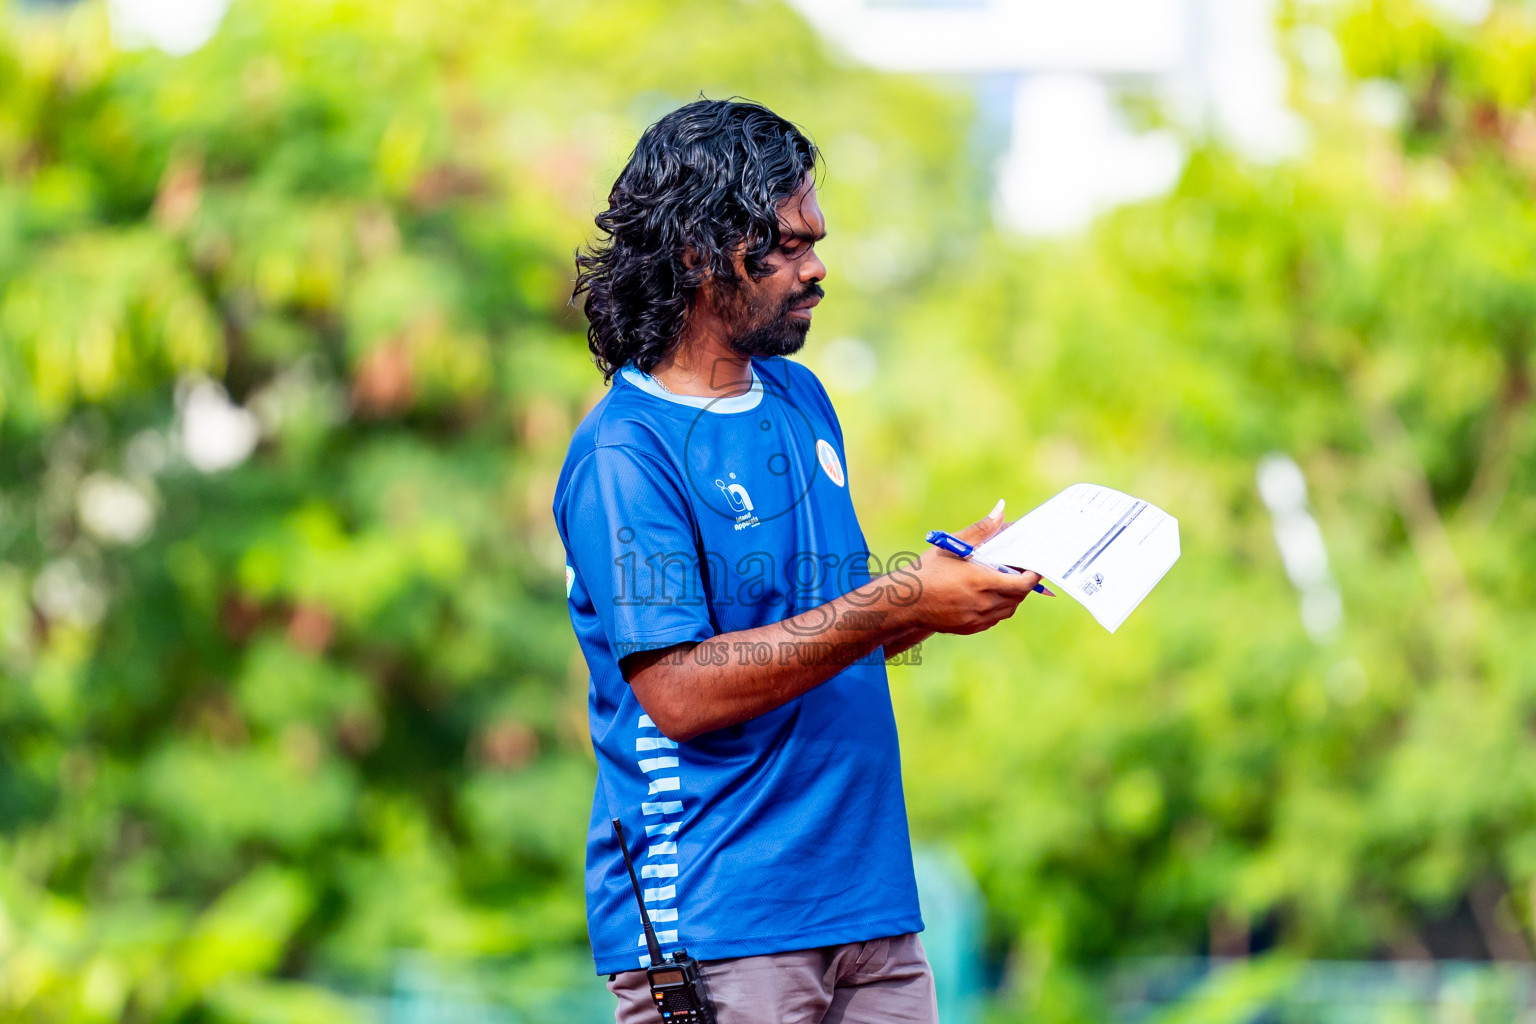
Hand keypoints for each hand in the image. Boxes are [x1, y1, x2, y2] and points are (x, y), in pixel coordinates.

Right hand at [905, 500, 1042, 634]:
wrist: (904, 602)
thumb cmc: (928, 570)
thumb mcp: (953, 545)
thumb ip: (981, 529)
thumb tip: (1001, 510)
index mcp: (982, 581)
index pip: (1023, 583)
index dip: (1033, 575)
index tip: (1034, 565)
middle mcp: (983, 602)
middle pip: (1019, 596)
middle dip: (1023, 583)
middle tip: (1020, 570)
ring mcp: (977, 618)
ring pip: (1008, 609)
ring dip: (1012, 596)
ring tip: (1004, 581)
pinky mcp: (971, 628)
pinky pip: (994, 618)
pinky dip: (998, 607)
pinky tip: (988, 595)